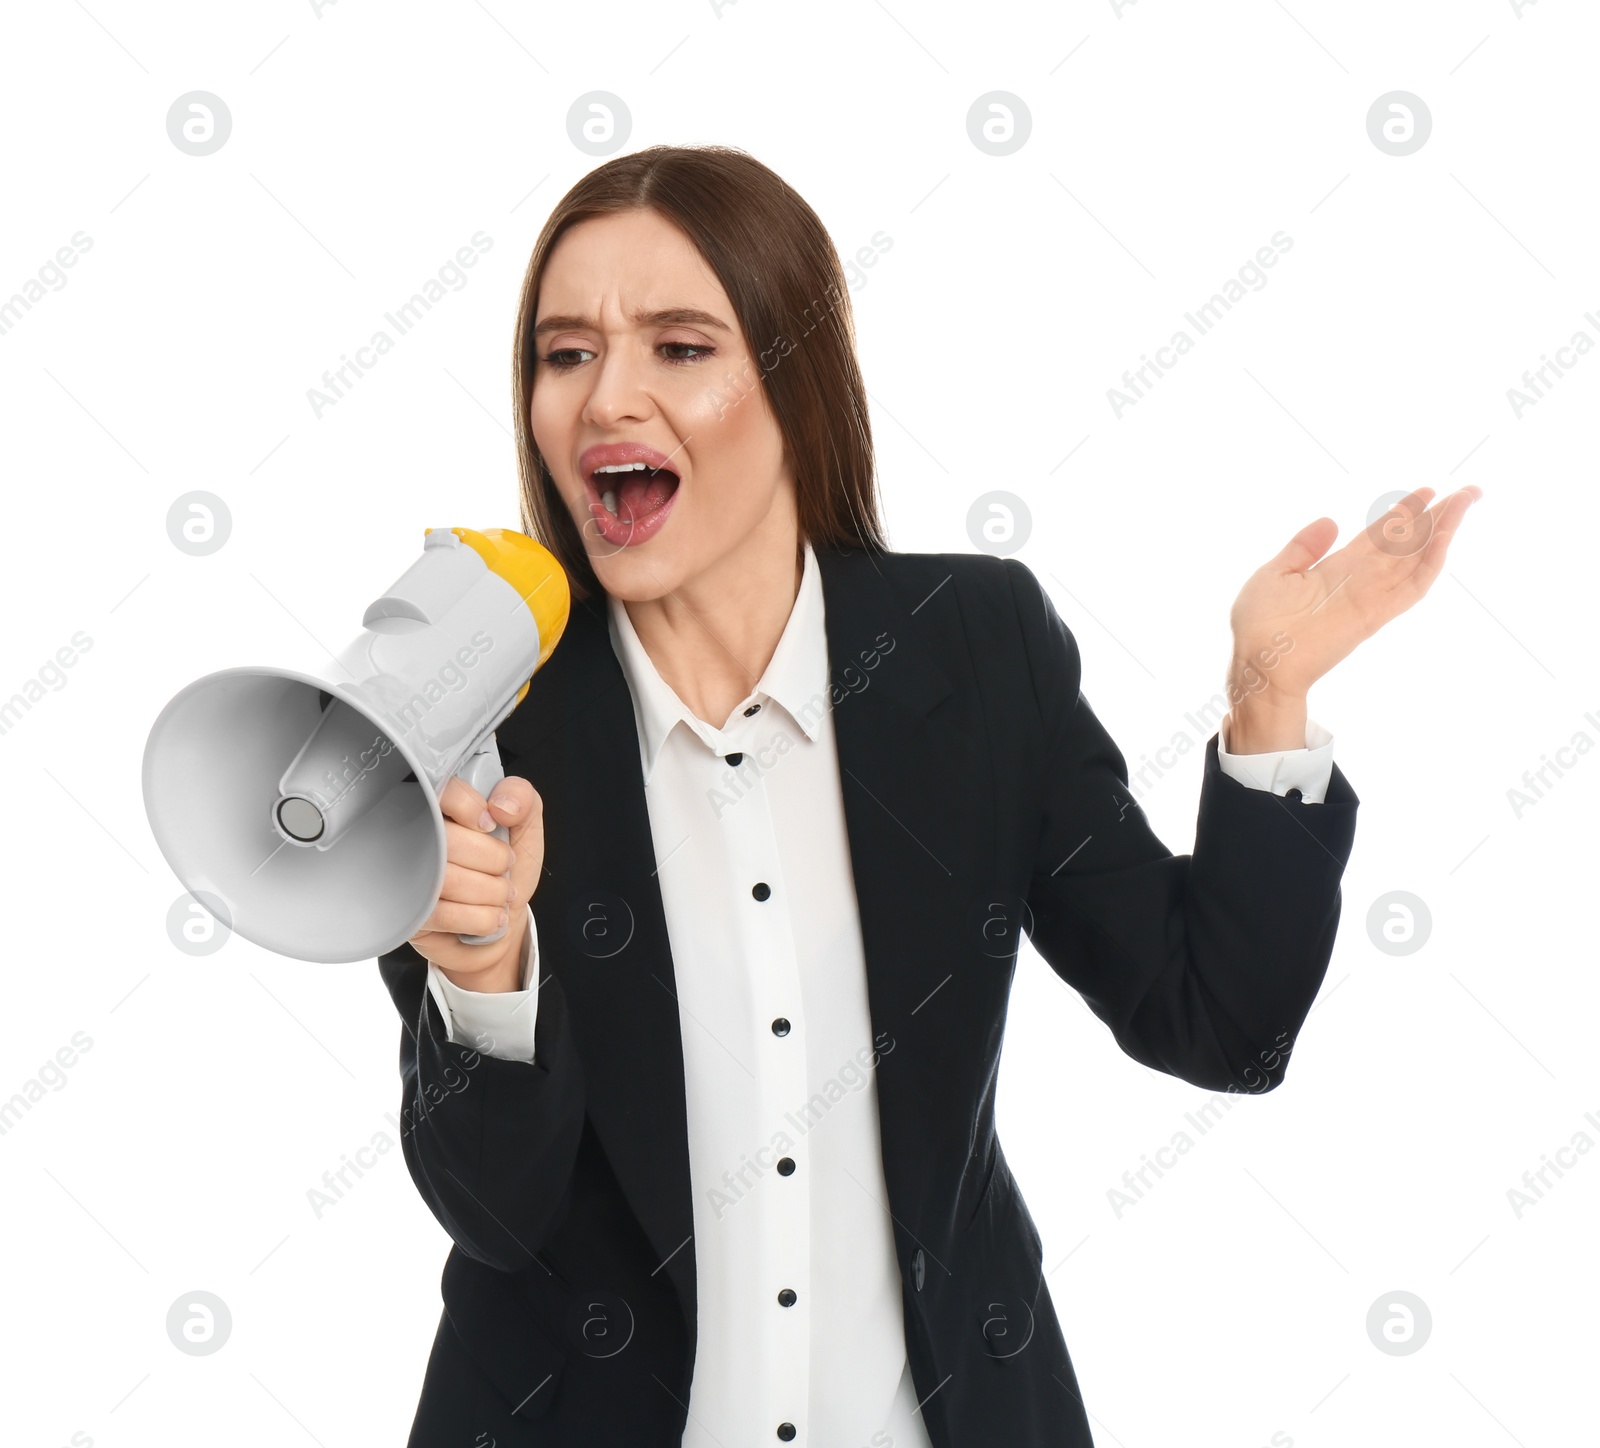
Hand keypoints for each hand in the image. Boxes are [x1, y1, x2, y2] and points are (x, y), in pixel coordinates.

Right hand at [407, 773, 544, 993]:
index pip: (442, 790)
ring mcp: (406, 877)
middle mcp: (414, 838)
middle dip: (494, 860)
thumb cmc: (502, 871)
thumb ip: (522, 799)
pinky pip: (445, 915)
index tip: (491, 825)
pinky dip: (481, 918)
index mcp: (441, 808)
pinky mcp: (408, 915)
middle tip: (504, 868)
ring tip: (501, 894)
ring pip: (450, 880)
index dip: (470, 807)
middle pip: (449, 840)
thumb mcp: (524, 828)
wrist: (496, 924)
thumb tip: (501, 805)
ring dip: (492, 892)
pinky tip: (489, 916)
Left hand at [1223, 486, 1482, 748]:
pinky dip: (1431, 561)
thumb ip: (1303, 547)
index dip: (1403, 513)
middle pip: (1407, 542)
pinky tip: (1446, 536)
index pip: (1380, 535)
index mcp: (1337, 567)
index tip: (1427, 490)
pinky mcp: (1376, 614)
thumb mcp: (1275, 573)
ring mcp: (1371, 596)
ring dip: (1443, 530)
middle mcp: (1360, 580)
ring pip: (1417, 558)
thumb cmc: (1258, 625)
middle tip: (1469, 490)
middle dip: (1437, 516)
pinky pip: (1412, 587)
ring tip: (1465, 501)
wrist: (1257, 662)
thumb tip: (1331, 521)